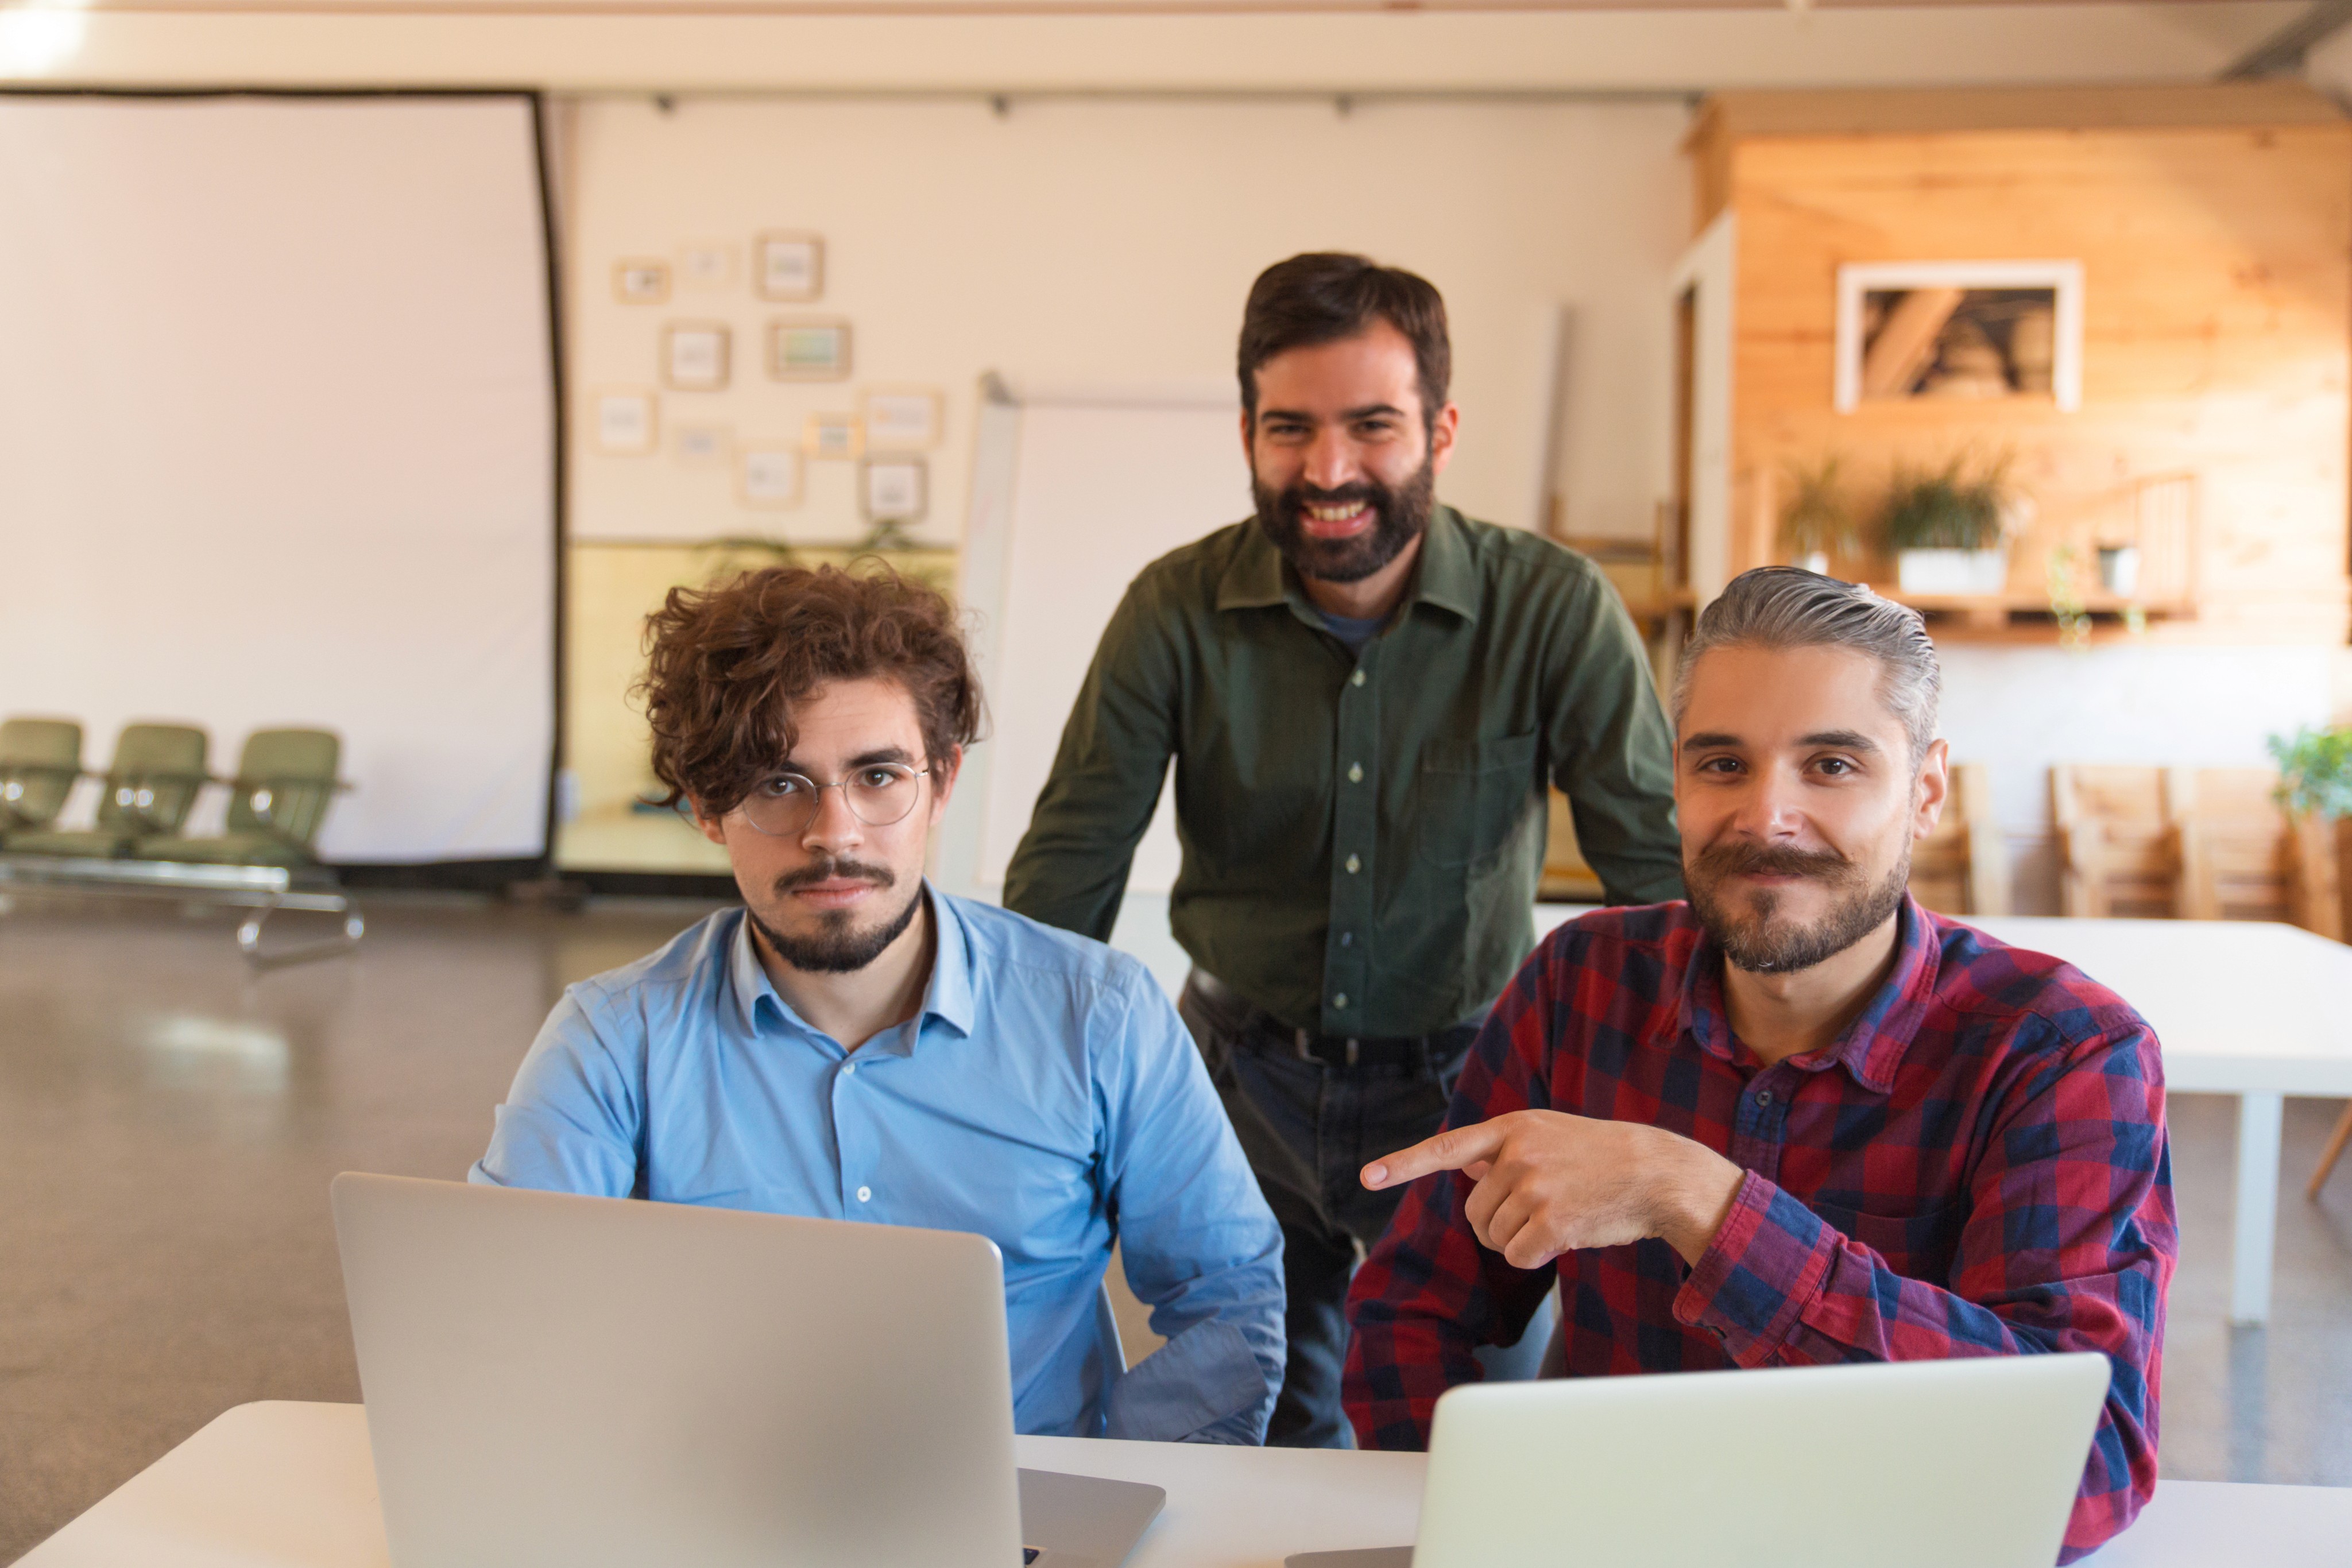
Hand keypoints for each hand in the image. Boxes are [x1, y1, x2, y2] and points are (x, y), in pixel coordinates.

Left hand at [1362, 1110, 1744, 1268]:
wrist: (1655, 1172)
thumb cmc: (1600, 1157)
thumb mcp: (1548, 1135)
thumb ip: (1503, 1150)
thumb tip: (1462, 1167)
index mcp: (1511, 1129)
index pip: (1445, 1148)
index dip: (1404, 1164)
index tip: (1367, 1176)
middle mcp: (1516, 1154)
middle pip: (1474, 1212)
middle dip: (1499, 1222)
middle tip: (1541, 1208)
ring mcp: (1534, 1187)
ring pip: (1494, 1238)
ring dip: (1520, 1240)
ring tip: (1559, 1215)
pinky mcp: (1552, 1222)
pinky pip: (1518, 1257)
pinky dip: (1537, 1257)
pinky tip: (1566, 1235)